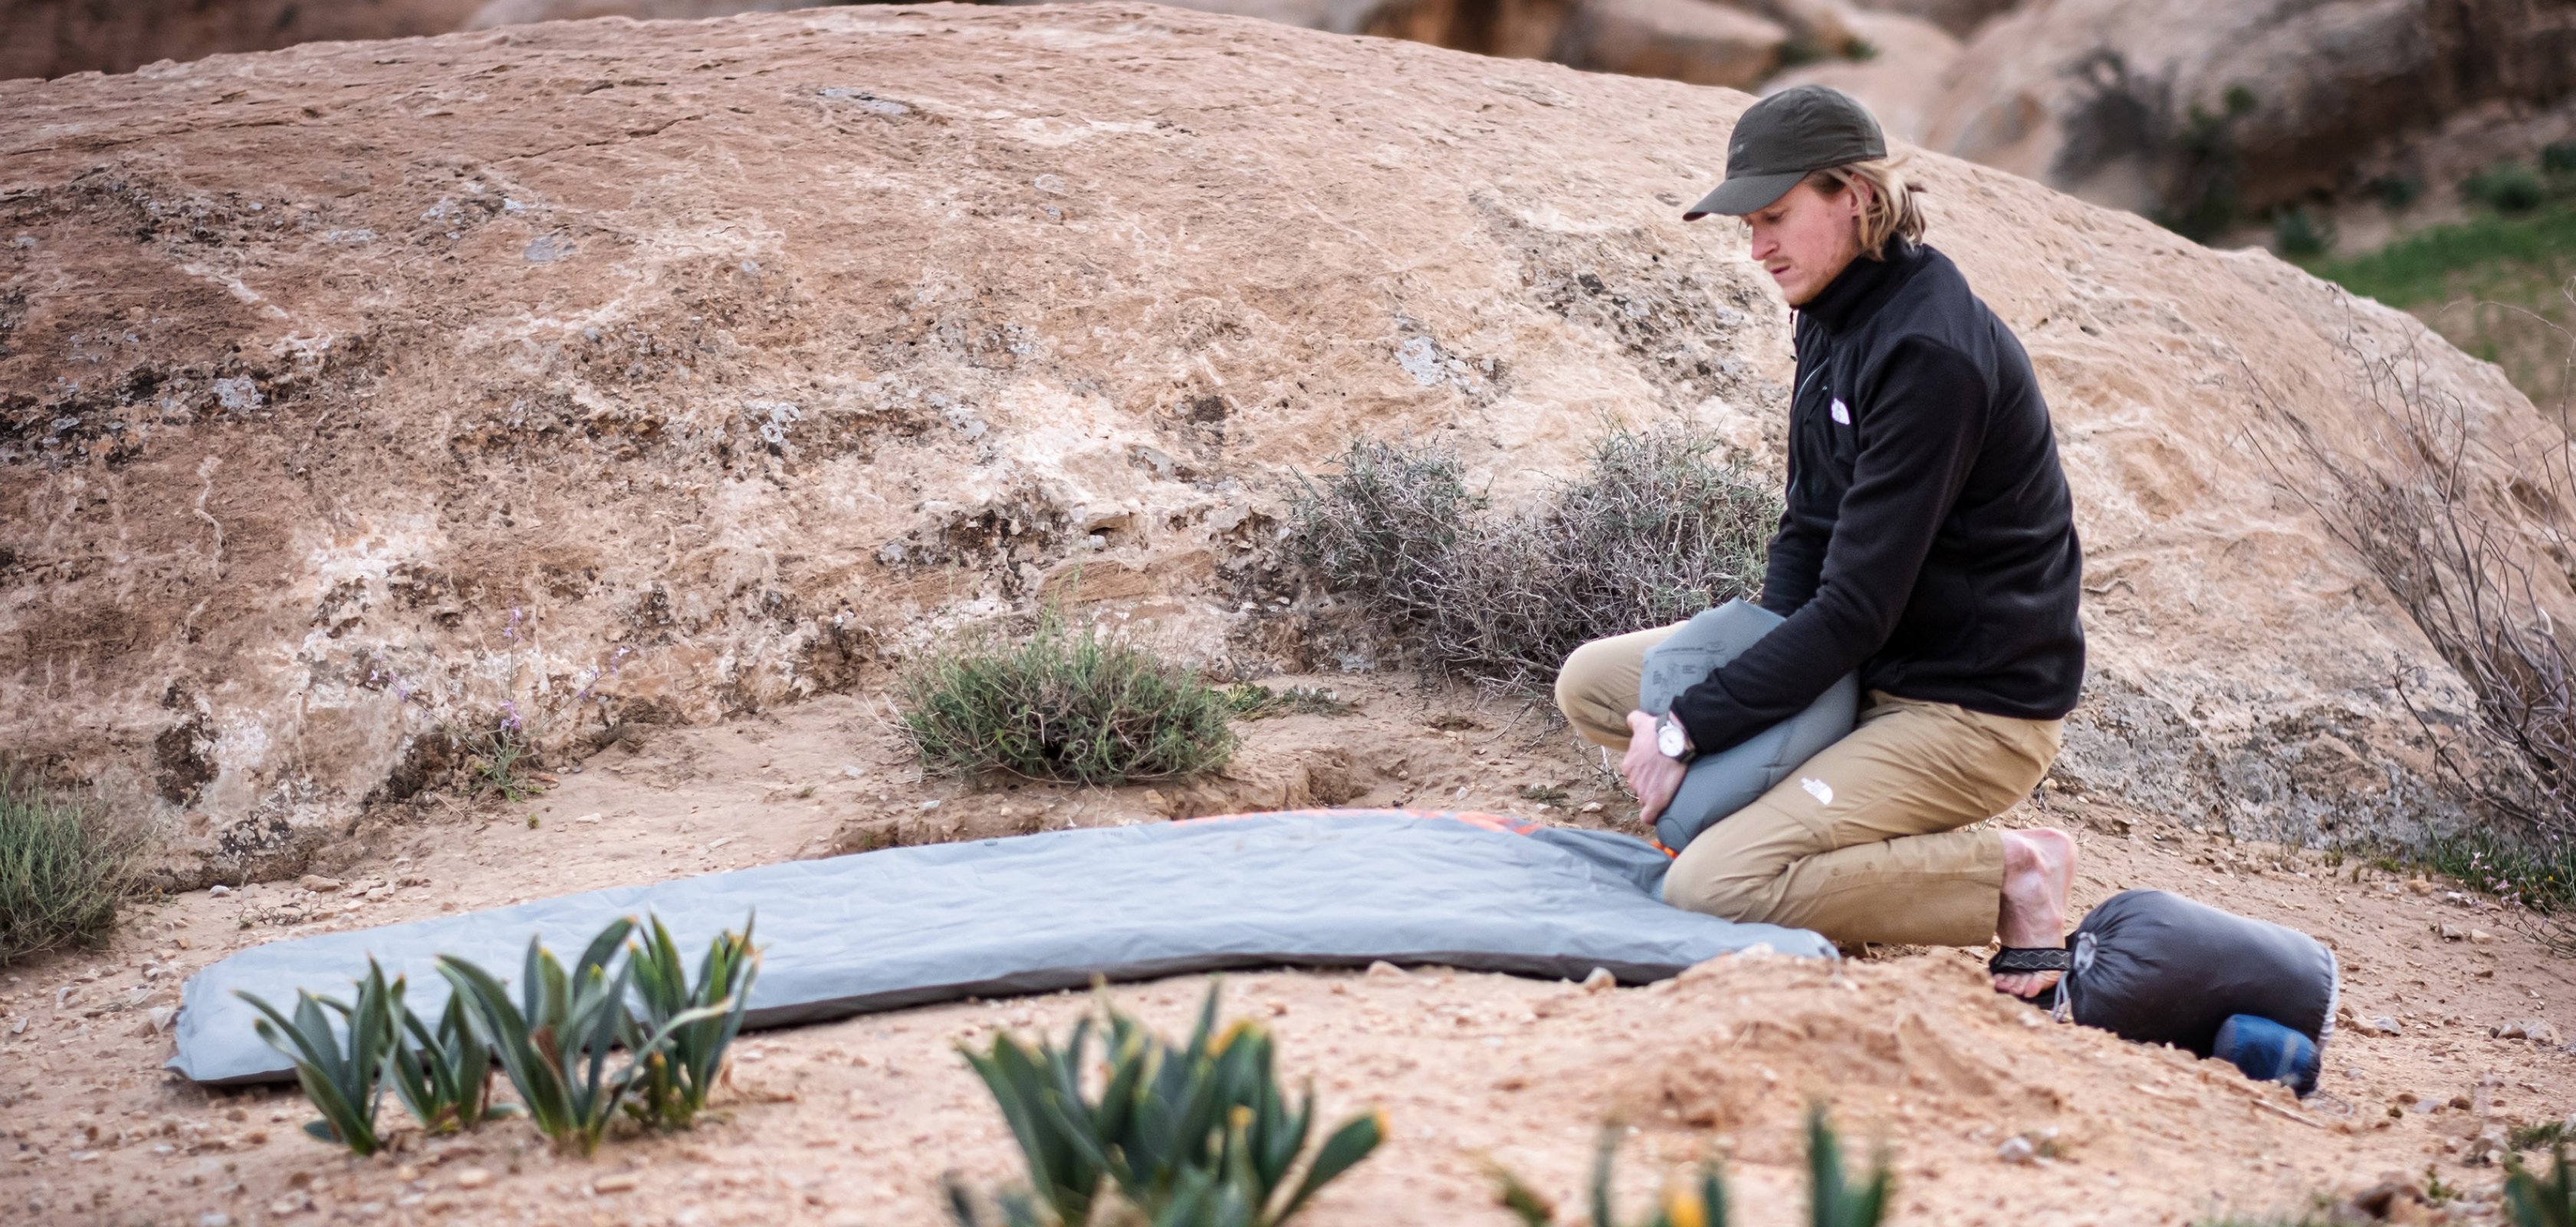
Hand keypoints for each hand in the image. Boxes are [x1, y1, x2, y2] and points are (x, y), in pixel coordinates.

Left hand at [1620, 711, 1687, 827]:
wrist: (1675, 740)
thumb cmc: (1660, 731)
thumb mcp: (1641, 721)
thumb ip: (1633, 720)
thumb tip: (1631, 719)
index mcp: (1629, 765)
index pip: (1634, 776)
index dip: (1645, 775)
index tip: (1656, 771)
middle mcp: (1632, 780)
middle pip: (1640, 789)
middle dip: (1650, 786)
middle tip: (1664, 779)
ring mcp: (1643, 791)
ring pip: (1645, 800)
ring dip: (1654, 797)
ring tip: (1668, 790)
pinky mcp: (1656, 800)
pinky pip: (1649, 816)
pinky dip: (1653, 816)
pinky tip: (1659, 813)